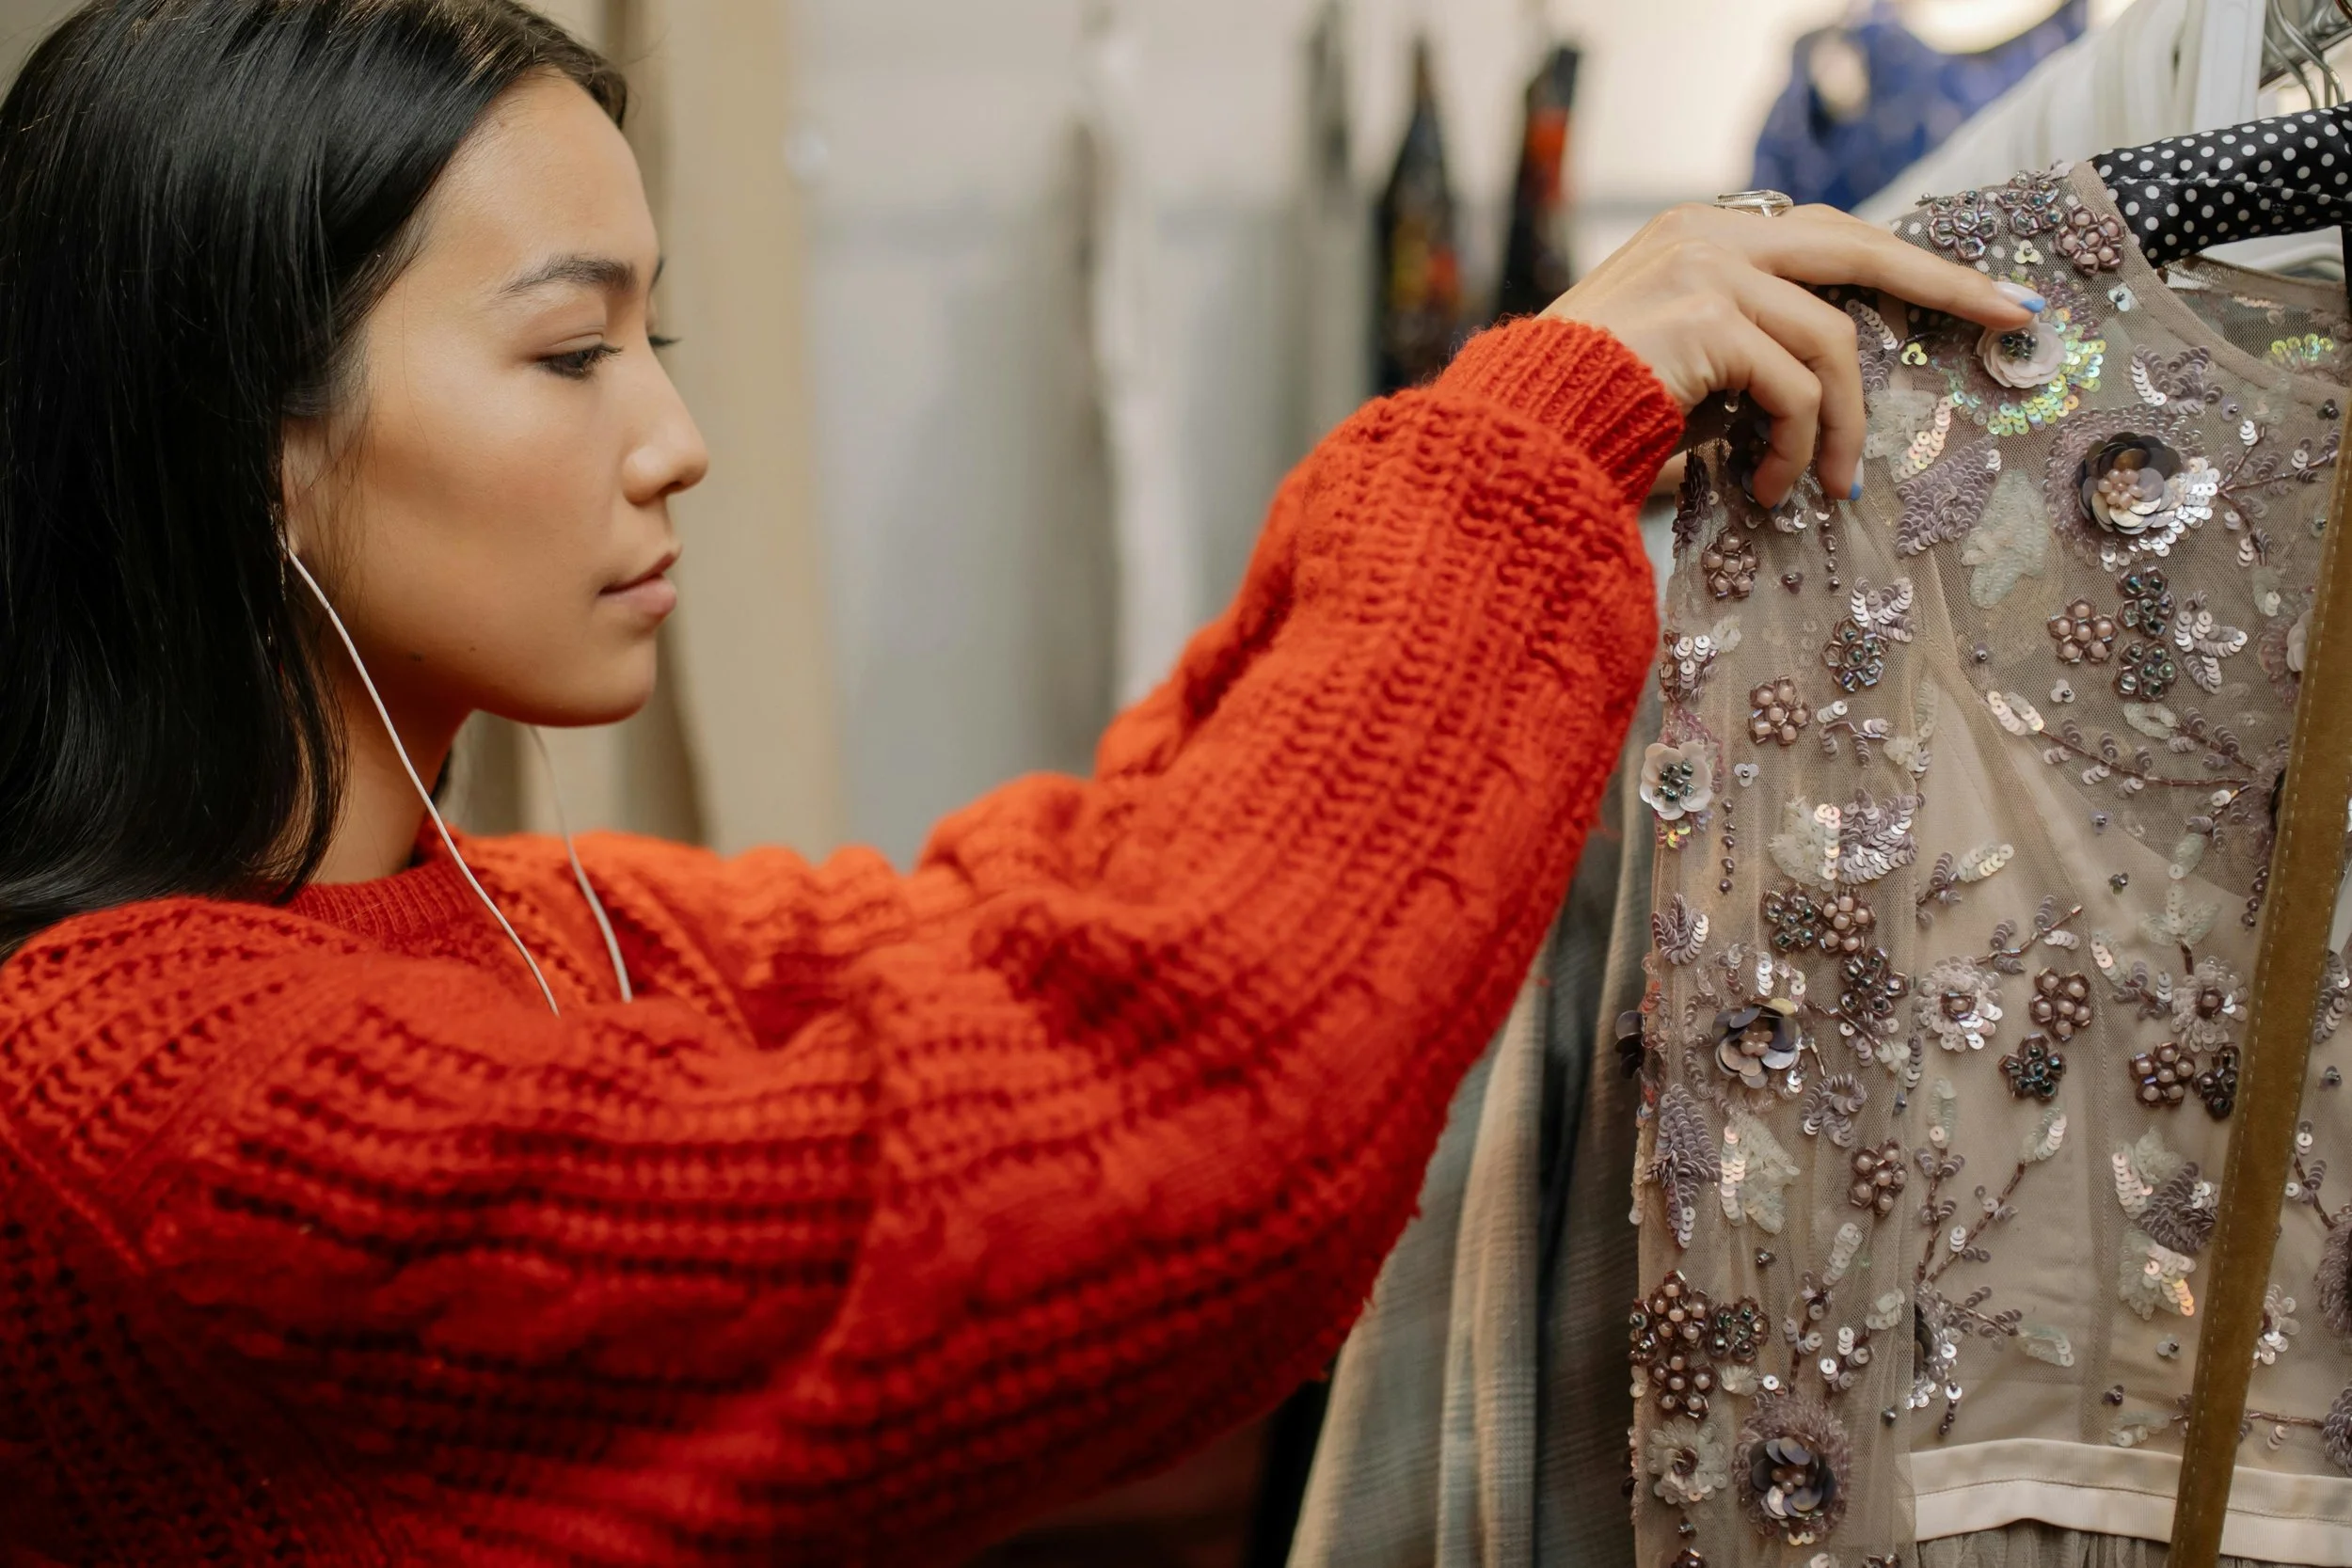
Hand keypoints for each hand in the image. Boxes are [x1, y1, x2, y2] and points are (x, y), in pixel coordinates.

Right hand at [1543, 203, 2038, 506]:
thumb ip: (1749, 347)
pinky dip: (1800, 446)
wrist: (1519, 434)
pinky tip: (1777, 489)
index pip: (1825, 235)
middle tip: (2013, 319)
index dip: (1901, 263)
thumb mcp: (1682, 366)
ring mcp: (1707, 271)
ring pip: (1830, 343)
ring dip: (1841, 426)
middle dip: (1944, 284)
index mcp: (1701, 233)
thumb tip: (1831, 384)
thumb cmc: (1589, 417)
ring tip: (1825, 488)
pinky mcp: (1708, 320)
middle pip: (1855, 248)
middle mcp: (1708, 235)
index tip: (1977, 292)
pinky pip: (1794, 388)